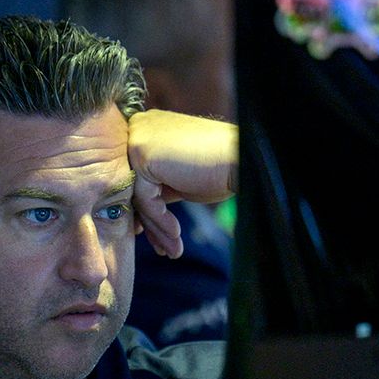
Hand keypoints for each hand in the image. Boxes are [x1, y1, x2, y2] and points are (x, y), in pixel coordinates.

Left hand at [127, 109, 237, 257]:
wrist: (242, 158)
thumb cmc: (218, 169)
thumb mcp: (179, 178)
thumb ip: (157, 187)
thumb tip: (139, 217)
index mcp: (147, 128)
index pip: (138, 177)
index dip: (147, 210)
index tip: (156, 236)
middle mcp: (139, 127)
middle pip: (135, 186)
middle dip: (151, 222)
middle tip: (163, 248)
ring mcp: (138, 138)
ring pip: (139, 195)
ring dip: (157, 227)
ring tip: (172, 250)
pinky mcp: (142, 153)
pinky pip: (145, 198)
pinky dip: (160, 220)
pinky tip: (176, 234)